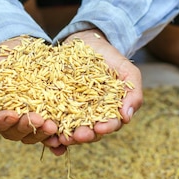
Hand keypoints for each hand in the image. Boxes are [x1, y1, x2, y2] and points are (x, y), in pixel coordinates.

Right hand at [0, 36, 58, 144]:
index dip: (2, 121)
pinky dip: (55, 142)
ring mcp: (28, 121)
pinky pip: (49, 134)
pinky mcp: (45, 117)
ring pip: (33, 135)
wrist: (20, 47)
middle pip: (14, 133)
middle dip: (26, 127)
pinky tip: (62, 143)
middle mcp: (10, 122)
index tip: (12, 114)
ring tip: (53, 126)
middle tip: (39, 120)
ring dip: (42, 134)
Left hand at [42, 29, 142, 155]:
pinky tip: (45, 129)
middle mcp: (90, 117)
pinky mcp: (53, 104)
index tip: (100, 128)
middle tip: (77, 136)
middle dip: (83, 136)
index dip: (105, 128)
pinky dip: (48, 128)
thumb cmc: (111, 58)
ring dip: (64, 136)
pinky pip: (51, 118)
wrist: (87, 41)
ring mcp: (71, 112)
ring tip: (59, 137)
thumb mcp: (127, 72)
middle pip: (88, 132)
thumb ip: (133, 93)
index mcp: (109, 112)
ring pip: (68, 129)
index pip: (109, 125)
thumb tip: (126, 117)